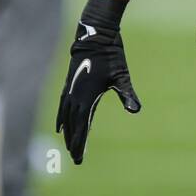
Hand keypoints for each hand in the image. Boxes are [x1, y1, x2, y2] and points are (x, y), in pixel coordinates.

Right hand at [56, 0, 140, 165]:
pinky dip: (61, 119)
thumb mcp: (122, 76)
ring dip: (67, 133)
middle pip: (72, 125)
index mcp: (86, 96)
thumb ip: (127, 95)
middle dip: (74, 142)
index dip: (80, 142)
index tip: (79, 157)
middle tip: (76, 159)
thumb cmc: (111, 56)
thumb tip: (135, 110)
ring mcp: (70, 90)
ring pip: (66, 117)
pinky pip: (62, 107)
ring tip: (69, 147)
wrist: (94, 36)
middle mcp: (75, 95)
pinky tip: (60, 127)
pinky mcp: (69, 85)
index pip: (82, 126)